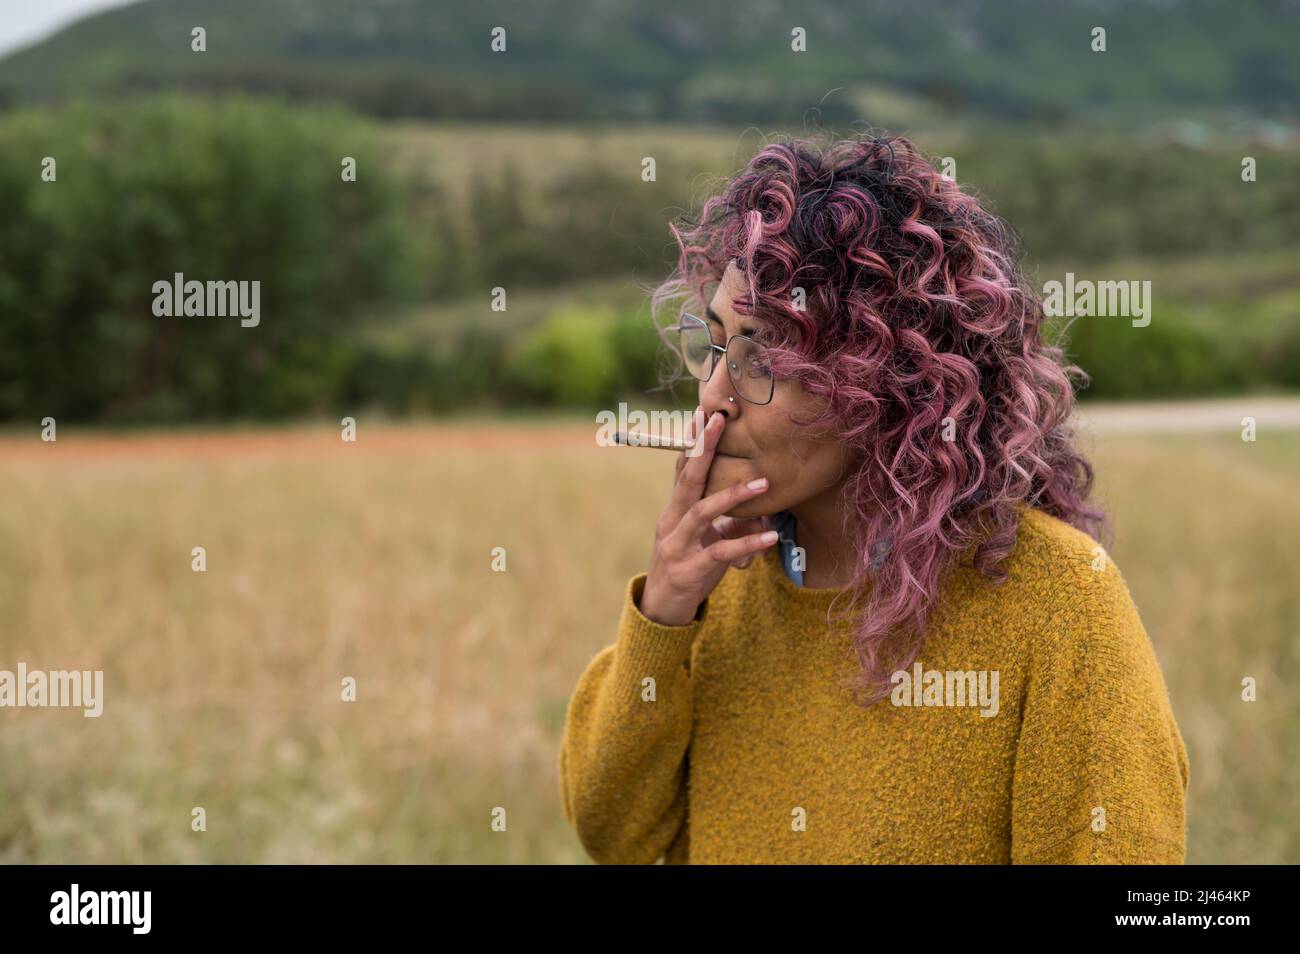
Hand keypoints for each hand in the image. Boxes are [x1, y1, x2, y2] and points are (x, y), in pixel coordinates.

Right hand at [638, 407, 777, 625]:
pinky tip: (771, 536)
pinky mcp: (689, 570)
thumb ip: (730, 523)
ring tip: (762, 482)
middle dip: (703, 447)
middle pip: (687, 478)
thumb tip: (763, 508)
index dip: (693, 440)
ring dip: (733, 495)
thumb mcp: (707, 541)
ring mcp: (678, 545)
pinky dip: (748, 543)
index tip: (704, 411)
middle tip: (719, 420)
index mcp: (674, 510)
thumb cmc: (688, 568)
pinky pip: (721, 553)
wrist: (661, 610)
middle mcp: (671, 521)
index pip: (683, 468)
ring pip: (703, 512)